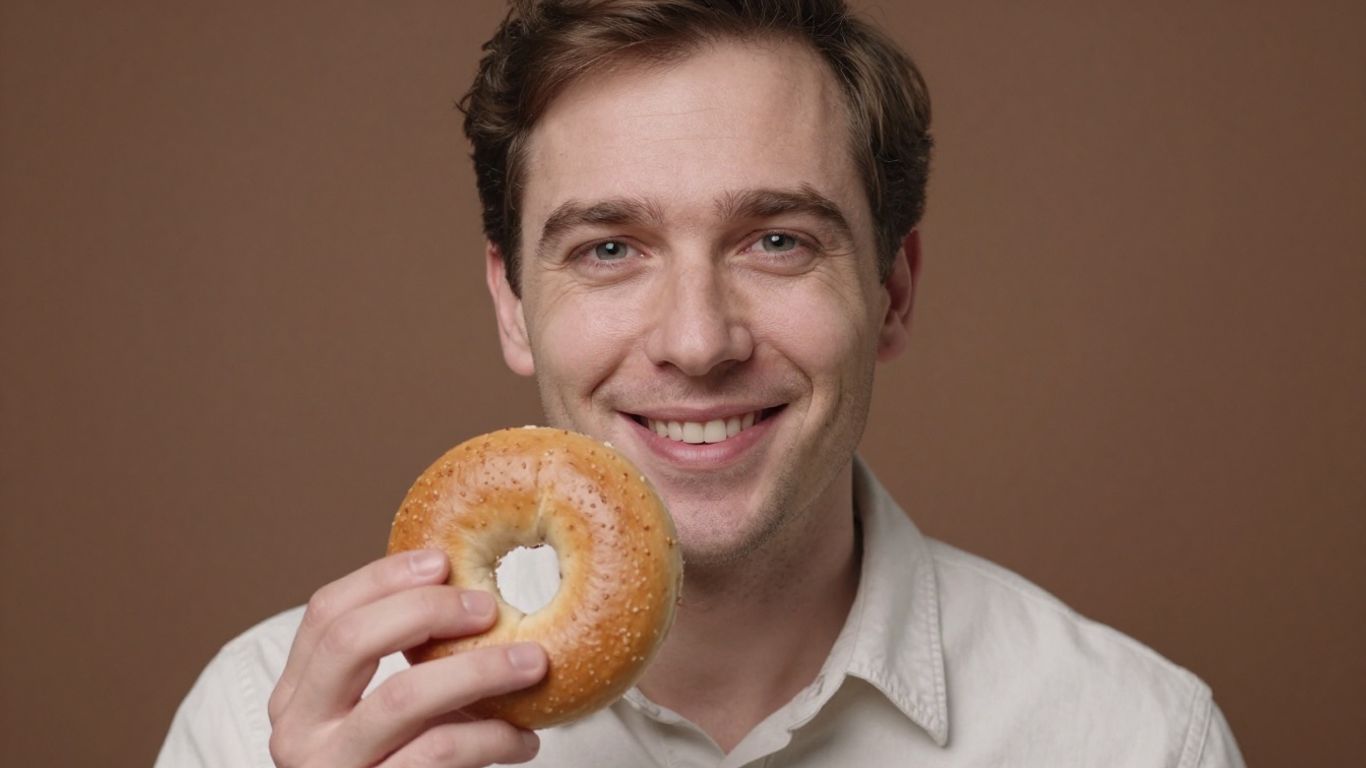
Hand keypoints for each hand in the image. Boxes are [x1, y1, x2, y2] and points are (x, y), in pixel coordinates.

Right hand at [267, 549, 547, 766]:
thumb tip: (472, 588)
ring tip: (533, 663)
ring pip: (402, 697)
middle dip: (427, 611)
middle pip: (351, 641)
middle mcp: (300, 732)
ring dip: (479, 670)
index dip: (383, 578)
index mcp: (298, 695)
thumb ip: (401, 660)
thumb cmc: (399, 766)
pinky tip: (523, 738)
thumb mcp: (382, 712)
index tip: (442, 561)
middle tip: (490, 607)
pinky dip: (491, 737)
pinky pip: (437, 753)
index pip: (325, 613)